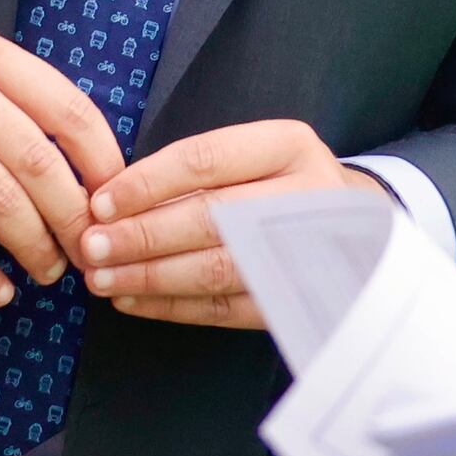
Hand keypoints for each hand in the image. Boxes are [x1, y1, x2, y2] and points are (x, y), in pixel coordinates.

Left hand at [76, 119, 375, 328]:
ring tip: (101, 278)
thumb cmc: (284, 187)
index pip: (207, 159)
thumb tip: (110, 198)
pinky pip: (224, 309)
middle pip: (211, 217)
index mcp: (290, 146)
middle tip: (91, 247)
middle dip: (141, 235)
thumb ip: (197, 171)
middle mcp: (308, 196)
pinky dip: (172, 307)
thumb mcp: (257, 156)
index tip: (100, 203)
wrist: (364, 233)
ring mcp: (309, 253)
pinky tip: (133, 300)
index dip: (147, 183)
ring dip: (150, 275)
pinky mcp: (298, 300)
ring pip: (215, 267)